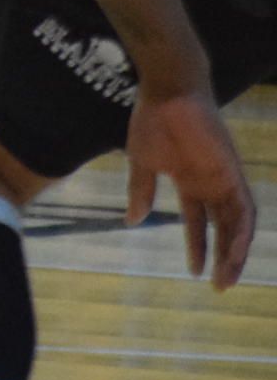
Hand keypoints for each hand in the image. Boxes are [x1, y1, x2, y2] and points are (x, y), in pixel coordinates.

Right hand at [123, 87, 255, 288]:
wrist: (168, 93)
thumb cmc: (152, 121)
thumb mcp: (141, 163)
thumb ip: (140, 191)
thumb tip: (132, 221)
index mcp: (191, 182)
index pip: (199, 222)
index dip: (197, 246)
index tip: (194, 272)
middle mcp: (212, 185)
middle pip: (223, 229)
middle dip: (222, 257)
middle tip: (218, 286)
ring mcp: (225, 180)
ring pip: (238, 225)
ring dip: (235, 252)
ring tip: (227, 278)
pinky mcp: (233, 174)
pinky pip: (245, 210)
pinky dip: (243, 232)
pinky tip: (237, 252)